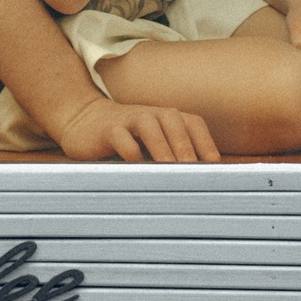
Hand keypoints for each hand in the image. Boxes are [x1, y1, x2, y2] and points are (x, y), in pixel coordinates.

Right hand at [54, 97, 220, 162]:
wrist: (84, 120)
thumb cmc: (127, 139)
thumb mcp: (153, 144)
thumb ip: (174, 158)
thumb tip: (201, 186)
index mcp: (168, 117)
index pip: (195, 126)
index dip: (207, 146)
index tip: (215, 172)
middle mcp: (153, 114)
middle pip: (177, 125)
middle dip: (188, 150)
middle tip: (196, 177)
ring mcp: (129, 119)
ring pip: (151, 128)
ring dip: (163, 150)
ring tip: (172, 173)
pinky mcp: (108, 129)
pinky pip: (122, 138)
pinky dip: (131, 153)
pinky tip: (137, 170)